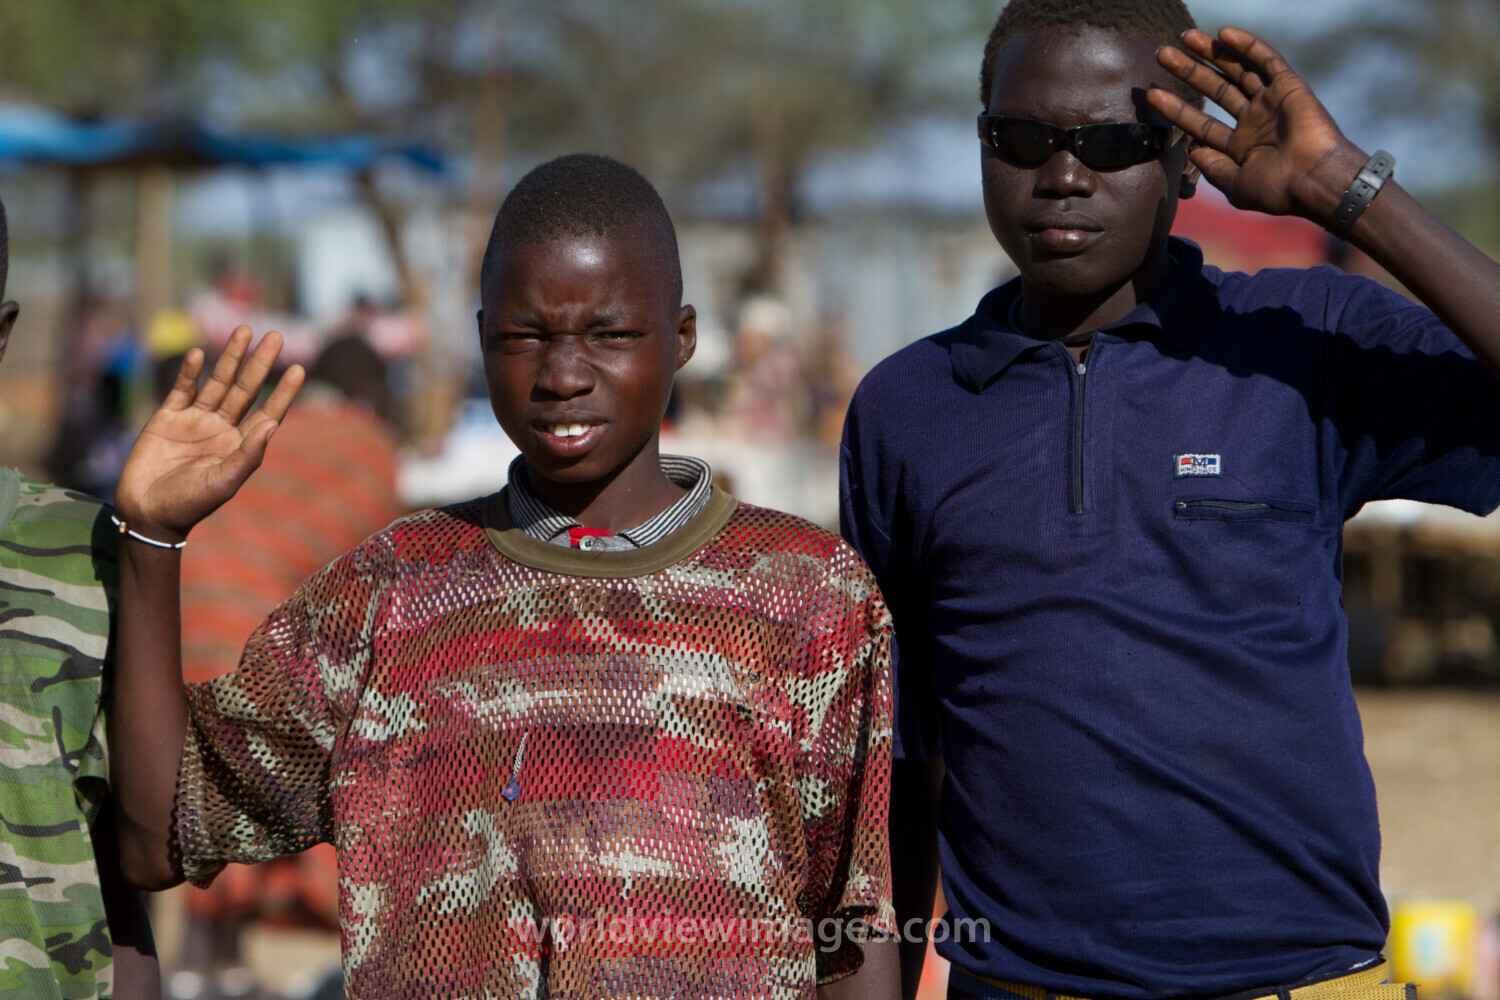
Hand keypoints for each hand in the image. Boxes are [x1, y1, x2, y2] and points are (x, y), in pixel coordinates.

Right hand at [114, 326, 303, 542]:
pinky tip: (200, 355)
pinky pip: (182, 389)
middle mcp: (222, 429)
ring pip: (217, 382)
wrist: (146, 512)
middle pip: (246, 389)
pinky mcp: (167, 417)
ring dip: (230, 358)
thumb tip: (272, 425)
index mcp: (240, 445)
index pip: (267, 412)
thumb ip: (248, 454)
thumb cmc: (189, 504)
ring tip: (244, 331)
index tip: (299, 368)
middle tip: (276, 335)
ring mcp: (195, 421)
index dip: (283, 392)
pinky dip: (190, 372)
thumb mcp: (223, 482)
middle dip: (260, 362)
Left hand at [1149, 27, 1365, 223]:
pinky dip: (1247, 46)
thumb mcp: (1235, 185)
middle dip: (1188, 72)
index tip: (1151, 96)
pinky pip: (1266, 60)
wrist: (1314, 180)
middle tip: (1162, 54)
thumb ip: (1213, 168)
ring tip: (1186, 36)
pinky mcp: (1289, 87)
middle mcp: (1253, 121)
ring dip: (1212, 53)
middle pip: (1214, 90)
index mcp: (1239, 147)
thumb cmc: (1276, 190)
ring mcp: (1270, 102)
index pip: (1200, 123)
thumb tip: (1193, 151)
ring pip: (1236, 70)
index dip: (1176, 109)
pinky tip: (1223, 34)